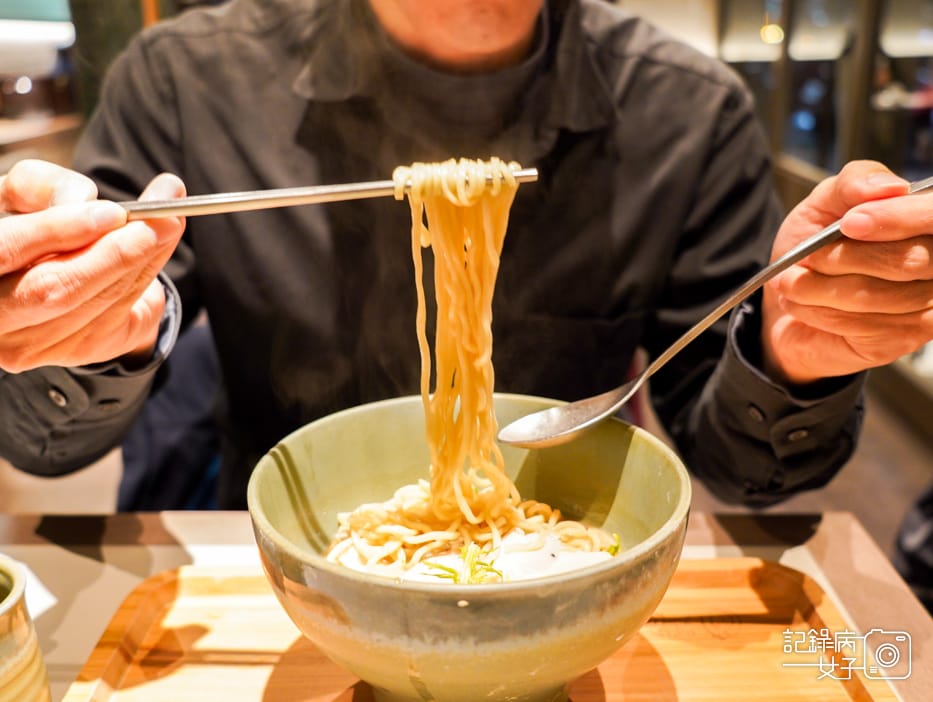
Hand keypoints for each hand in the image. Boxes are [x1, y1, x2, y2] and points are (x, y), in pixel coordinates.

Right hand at [0, 159, 184, 371]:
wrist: (42, 273)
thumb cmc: (26, 226)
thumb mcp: (22, 197)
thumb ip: (44, 187)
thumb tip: (82, 200)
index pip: (5, 249)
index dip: (57, 230)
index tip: (112, 212)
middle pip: (55, 289)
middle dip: (115, 252)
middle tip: (162, 218)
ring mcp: (30, 344)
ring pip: (95, 302)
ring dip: (142, 260)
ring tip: (169, 221)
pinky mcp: (74, 353)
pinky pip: (118, 314)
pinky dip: (145, 276)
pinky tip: (158, 248)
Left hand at [762, 160, 932, 385]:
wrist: (789, 297)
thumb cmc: (816, 245)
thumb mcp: (824, 203)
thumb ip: (853, 183)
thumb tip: (888, 187)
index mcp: (926, 222)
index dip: (898, 219)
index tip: (849, 222)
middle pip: (909, 261)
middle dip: (845, 257)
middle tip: (807, 256)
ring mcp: (926, 306)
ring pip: (879, 296)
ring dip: (821, 288)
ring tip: (792, 281)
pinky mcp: (903, 339)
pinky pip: (862, 325)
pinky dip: (819, 311)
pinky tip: (801, 303)